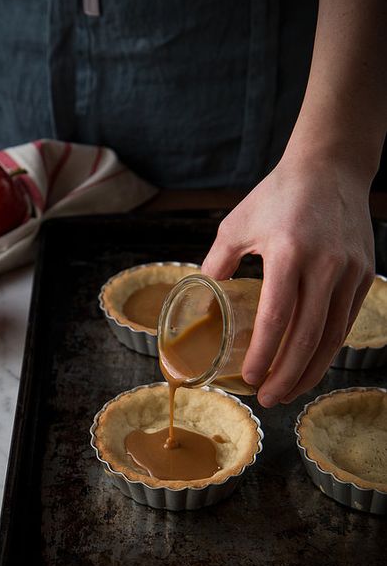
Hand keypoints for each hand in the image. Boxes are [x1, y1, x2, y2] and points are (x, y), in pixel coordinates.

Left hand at [201, 154, 374, 407]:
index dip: (263, 354)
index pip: (276, 317)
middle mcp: (325, 264)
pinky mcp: (364, 275)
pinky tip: (310, 364)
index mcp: (289, 252)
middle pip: (307, 337)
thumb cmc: (278, 195)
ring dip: (310, 371)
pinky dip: (328, 349)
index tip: (249, 378)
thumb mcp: (237, 224)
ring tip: (289, 392)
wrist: (331, 167)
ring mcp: (350, 271)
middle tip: (268, 399)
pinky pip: (345, 322)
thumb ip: (217, 263)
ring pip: (332, 337)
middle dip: (287, 376)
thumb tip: (202, 297)